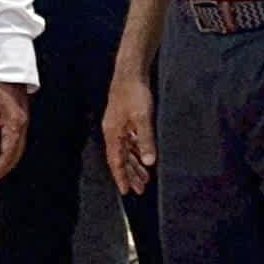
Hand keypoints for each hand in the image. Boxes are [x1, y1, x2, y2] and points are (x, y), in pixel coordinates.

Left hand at [0, 81, 31, 182]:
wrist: (8, 73)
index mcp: (15, 125)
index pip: (9, 152)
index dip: (1, 166)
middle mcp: (21, 126)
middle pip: (17, 153)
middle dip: (6, 167)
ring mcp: (22, 123)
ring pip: (18, 147)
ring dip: (9, 159)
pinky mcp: (20, 119)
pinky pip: (17, 140)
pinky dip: (11, 149)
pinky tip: (2, 152)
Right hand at [103, 69, 157, 194]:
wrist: (131, 72)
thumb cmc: (134, 93)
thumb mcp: (142, 118)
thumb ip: (145, 140)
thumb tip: (150, 162)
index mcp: (113, 133)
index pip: (116, 161)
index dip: (121, 177)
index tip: (126, 191)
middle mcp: (113, 131)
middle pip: (120, 158)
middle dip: (129, 174)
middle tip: (139, 189)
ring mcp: (119, 125)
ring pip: (125, 150)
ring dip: (134, 164)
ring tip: (144, 178)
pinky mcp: (125, 119)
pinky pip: (129, 142)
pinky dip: (136, 152)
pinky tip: (143, 157)